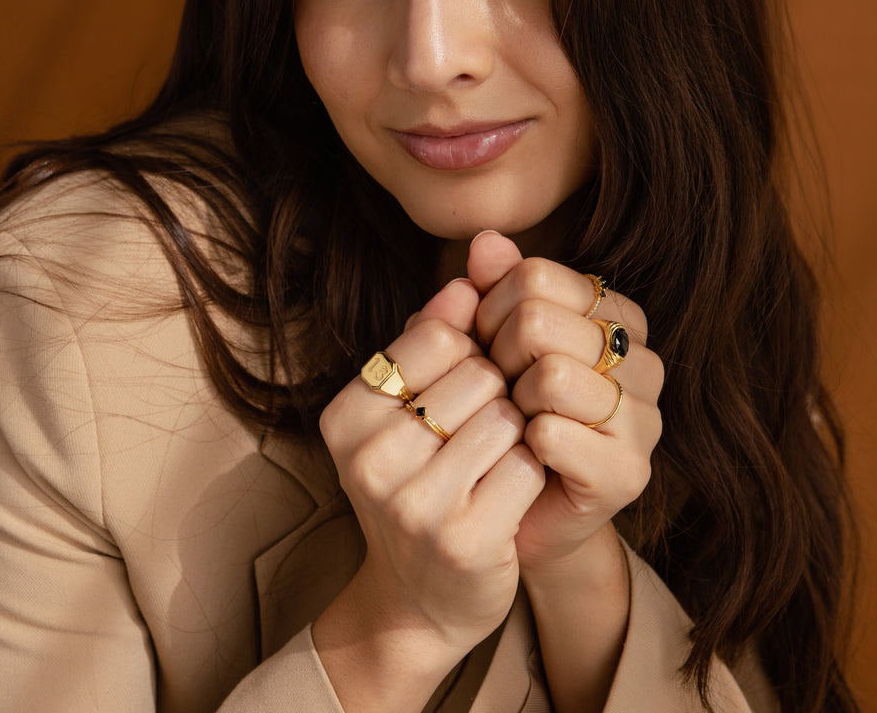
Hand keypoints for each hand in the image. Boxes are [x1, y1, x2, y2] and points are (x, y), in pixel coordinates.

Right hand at [318, 277, 545, 658]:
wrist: (419, 598)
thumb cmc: (418, 483)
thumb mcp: (405, 408)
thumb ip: (432, 338)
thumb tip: (469, 278)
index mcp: (346, 414)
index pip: (437, 335)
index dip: (467, 354)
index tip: (461, 385)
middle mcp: (368, 458)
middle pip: (479, 373)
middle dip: (496, 396)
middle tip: (478, 434)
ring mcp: (413, 504)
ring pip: (508, 416)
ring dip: (516, 434)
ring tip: (492, 461)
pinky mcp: (464, 539)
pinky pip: (529, 464)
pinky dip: (530, 473)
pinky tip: (507, 494)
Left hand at [468, 231, 663, 573]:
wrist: (512, 509)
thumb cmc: (502, 413)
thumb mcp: (486, 343)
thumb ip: (487, 289)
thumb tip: (484, 241)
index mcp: (618, 316)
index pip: (535, 276)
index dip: (489, 310)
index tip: (483, 345)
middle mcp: (644, 360)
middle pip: (538, 321)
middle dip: (495, 358)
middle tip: (495, 390)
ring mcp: (645, 418)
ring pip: (548, 375)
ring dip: (509, 404)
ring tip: (512, 423)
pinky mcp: (629, 472)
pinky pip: (552, 432)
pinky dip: (520, 444)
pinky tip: (525, 456)